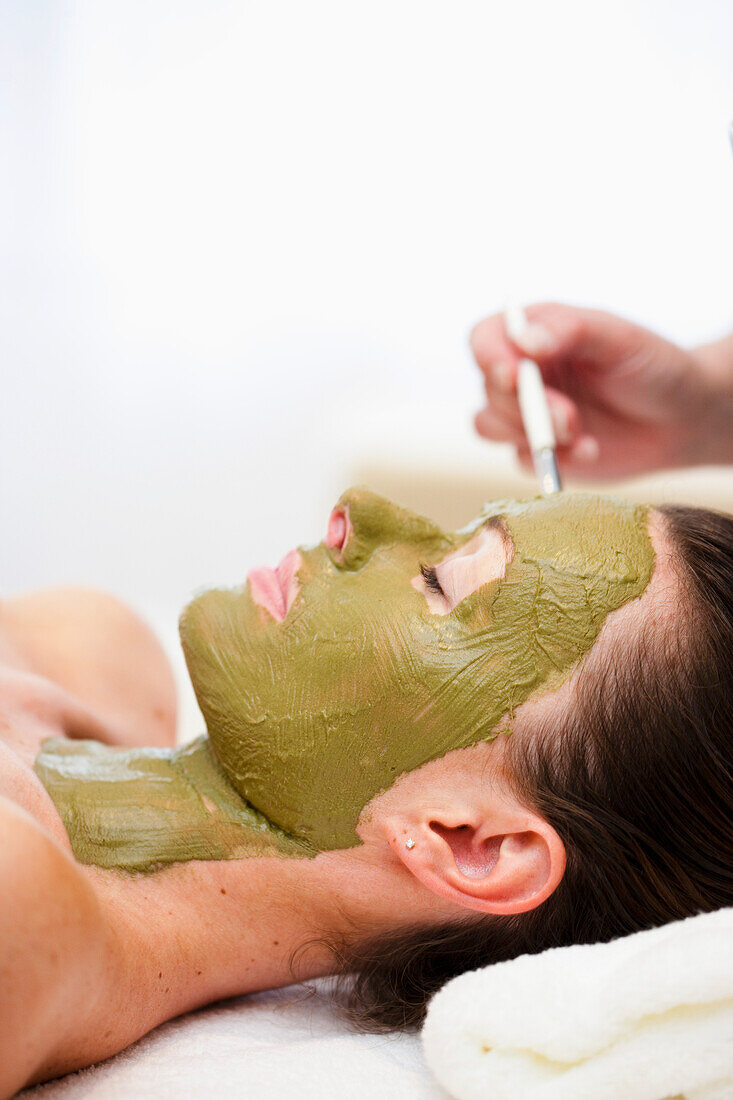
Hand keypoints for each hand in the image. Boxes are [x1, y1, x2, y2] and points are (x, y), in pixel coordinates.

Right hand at [471, 302, 728, 478]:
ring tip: (580, 435)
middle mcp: (524, 371)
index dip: (490, 357)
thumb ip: (570, 330)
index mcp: (536, 333)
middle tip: (569, 418)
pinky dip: (552, 460)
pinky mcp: (537, 450)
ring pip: (489, 425)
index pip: (485, 338)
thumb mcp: (619, 339)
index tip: (514, 376)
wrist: (682, 420)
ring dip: (531, 434)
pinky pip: (520, 459)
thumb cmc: (653, 367)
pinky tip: (590, 450)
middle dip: (525, 408)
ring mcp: (527, 412)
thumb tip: (523, 341)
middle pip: (488, 389)